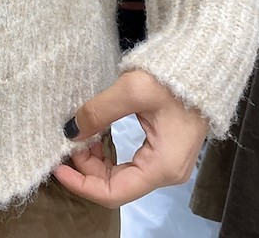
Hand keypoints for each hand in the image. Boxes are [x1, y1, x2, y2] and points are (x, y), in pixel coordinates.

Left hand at [51, 69, 208, 208]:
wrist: (201, 64)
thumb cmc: (170, 78)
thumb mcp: (131, 91)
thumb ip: (98, 112)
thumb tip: (70, 132)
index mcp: (162, 167)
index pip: (114, 193)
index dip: (82, 183)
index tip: (57, 167)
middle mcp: (167, 173)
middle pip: (117, 185)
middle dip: (87, 168)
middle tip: (68, 142)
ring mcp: (167, 163)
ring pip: (122, 175)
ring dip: (97, 160)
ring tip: (81, 136)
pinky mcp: (164, 151)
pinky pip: (131, 163)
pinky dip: (110, 154)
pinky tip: (98, 136)